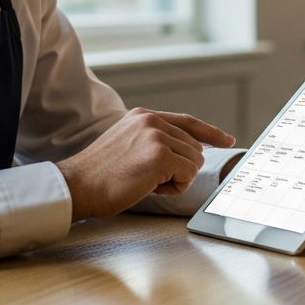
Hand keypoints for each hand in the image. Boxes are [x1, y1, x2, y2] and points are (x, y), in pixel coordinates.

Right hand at [57, 108, 234, 220]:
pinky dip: (174, 188)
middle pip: (194, 149)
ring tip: (145, 182)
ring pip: (194, 162)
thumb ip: (156, 141)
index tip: (227, 140)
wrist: (78, 186)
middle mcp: (152, 120)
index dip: (210, 133)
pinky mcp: (160, 155)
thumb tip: (190, 152)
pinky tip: (149, 187)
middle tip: (148, 179)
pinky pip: (188, 175)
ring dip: (176, 180)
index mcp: (143, 116)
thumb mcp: (128, 145)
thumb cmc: (100, 176)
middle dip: (179, 170)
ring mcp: (156, 135)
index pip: (187, 122)